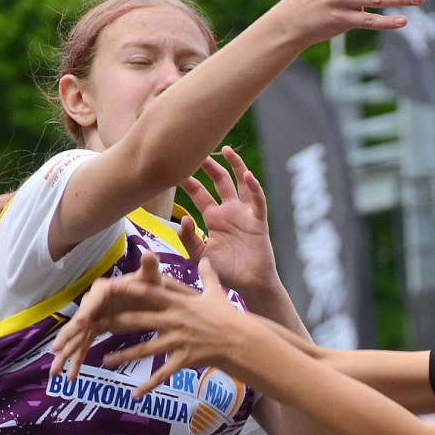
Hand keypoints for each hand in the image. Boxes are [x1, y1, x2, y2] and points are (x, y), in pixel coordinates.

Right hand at [50, 250, 170, 380]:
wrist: (150, 297)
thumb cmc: (150, 285)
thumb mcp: (151, 278)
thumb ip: (149, 268)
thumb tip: (150, 254)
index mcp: (104, 290)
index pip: (93, 300)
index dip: (86, 311)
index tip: (81, 324)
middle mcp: (93, 303)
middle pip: (77, 321)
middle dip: (66, 337)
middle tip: (57, 351)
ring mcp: (93, 317)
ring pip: (76, 337)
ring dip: (66, 355)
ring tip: (55, 373)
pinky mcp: (97, 328)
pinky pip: (84, 345)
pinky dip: (77, 360)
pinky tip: (70, 376)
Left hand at [51, 253, 242, 396]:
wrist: (241, 340)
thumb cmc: (228, 316)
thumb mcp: (216, 293)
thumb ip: (207, 275)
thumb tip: (205, 259)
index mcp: (178, 303)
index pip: (149, 293)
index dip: (128, 290)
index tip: (110, 287)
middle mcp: (174, 321)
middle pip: (138, 321)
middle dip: (114, 323)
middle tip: (93, 326)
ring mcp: (178, 341)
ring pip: (145, 350)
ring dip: (123, 356)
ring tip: (104, 361)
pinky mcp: (183, 359)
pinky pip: (162, 374)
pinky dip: (148, 386)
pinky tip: (134, 395)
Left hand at [179, 145, 278, 303]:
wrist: (249, 285)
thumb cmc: (226, 272)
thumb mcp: (200, 255)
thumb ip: (189, 238)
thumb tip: (185, 218)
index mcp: (213, 218)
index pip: (199, 192)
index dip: (188, 180)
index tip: (175, 167)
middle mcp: (229, 211)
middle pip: (219, 181)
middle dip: (209, 165)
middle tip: (198, 149)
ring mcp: (245, 214)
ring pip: (240, 183)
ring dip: (235, 166)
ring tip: (226, 150)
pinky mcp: (259, 221)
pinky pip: (257, 200)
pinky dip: (253, 187)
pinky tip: (247, 176)